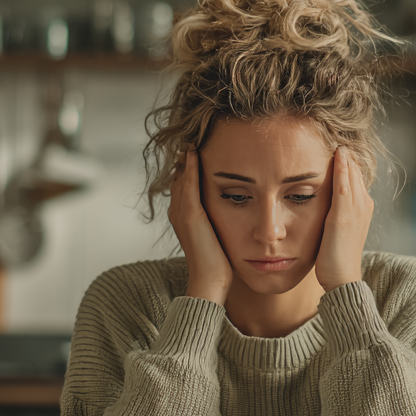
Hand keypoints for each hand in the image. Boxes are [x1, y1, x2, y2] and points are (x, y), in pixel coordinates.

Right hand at [169, 149, 232, 304]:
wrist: (212, 282)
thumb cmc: (220, 262)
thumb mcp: (219, 234)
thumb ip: (220, 219)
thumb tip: (237, 207)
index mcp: (185, 215)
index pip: (184, 181)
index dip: (190, 163)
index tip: (201, 145)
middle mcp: (178, 211)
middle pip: (179, 174)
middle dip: (186, 155)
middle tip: (196, 133)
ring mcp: (182, 213)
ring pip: (180, 175)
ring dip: (186, 156)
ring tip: (193, 136)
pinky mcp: (189, 216)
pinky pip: (188, 185)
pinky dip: (189, 167)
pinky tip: (194, 152)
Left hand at [314, 146, 373, 291]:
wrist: (342, 278)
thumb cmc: (336, 257)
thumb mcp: (338, 229)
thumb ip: (336, 212)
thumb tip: (326, 200)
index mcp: (363, 208)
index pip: (356, 176)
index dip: (347, 161)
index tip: (336, 146)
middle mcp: (363, 205)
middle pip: (356, 171)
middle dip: (346, 155)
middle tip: (335, 134)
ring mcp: (356, 210)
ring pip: (351, 175)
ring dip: (345, 157)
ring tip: (337, 139)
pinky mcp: (344, 215)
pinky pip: (344, 185)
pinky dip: (342, 169)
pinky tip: (337, 155)